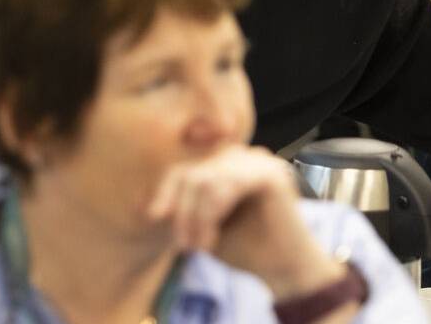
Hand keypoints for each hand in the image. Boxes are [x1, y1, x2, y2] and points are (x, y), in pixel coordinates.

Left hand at [148, 146, 346, 301]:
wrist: (286, 273)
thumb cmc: (245, 250)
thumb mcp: (203, 226)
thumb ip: (183, 209)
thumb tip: (145, 206)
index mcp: (226, 165)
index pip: (184, 170)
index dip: (165, 193)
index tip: (154, 218)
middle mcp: (241, 156)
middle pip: (191, 173)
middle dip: (182, 213)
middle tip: (185, 247)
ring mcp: (257, 161)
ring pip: (204, 181)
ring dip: (195, 218)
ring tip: (199, 247)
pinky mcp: (269, 174)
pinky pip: (224, 186)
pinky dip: (211, 214)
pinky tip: (211, 239)